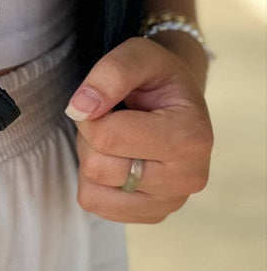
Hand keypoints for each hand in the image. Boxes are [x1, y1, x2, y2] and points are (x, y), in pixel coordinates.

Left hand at [65, 36, 212, 223]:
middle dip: (90, 138)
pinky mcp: (151, 215)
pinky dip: (93, 182)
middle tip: (112, 121)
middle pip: (97, 166)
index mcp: (191, 136)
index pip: (106, 136)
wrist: (176, 103)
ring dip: (90, 160)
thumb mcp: (138, 55)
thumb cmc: (156, 78)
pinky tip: (116, 162)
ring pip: (92, 190)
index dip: (89, 114)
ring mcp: (170, 201)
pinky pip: (94, 204)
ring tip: (116, 141)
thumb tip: (80, 108)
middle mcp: (188, 177)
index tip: (103, 102)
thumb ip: (111, 73)